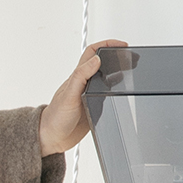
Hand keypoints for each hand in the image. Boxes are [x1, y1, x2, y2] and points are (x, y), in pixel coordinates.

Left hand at [39, 40, 130, 156]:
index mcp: (78, 77)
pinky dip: (115, 88)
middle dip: (115, 55)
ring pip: (105, 76)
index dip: (106, 45)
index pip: (92, 53)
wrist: (52, 137)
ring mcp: (88, 94)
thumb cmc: (56, 117)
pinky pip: (106, 93)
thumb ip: (81, 76)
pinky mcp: (93, 105)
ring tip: (129, 67)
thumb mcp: (69, 95)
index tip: (121, 45)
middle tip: (128, 54)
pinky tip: (120, 89)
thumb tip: (96, 60)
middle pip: (101, 62)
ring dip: (117, 70)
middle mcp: (84, 83)